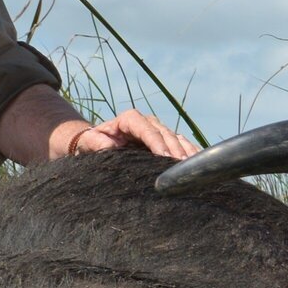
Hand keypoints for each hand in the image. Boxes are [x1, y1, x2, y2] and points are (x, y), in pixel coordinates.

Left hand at [49, 109, 199, 159]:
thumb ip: (95, 142)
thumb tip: (108, 146)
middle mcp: (147, 121)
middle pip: (165, 134)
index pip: (147, 129)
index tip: (165, 157)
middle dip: (174, 151)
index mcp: (129, 119)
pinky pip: (181, 144)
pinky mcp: (165, 140)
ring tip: (193, 168)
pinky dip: (190, 153)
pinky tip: (199, 164)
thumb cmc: (91, 144)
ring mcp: (158, 130)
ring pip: (176, 139)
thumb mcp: (89, 142)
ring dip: (186, 153)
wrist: (96, 144)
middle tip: (182, 168)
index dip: (157, 142)